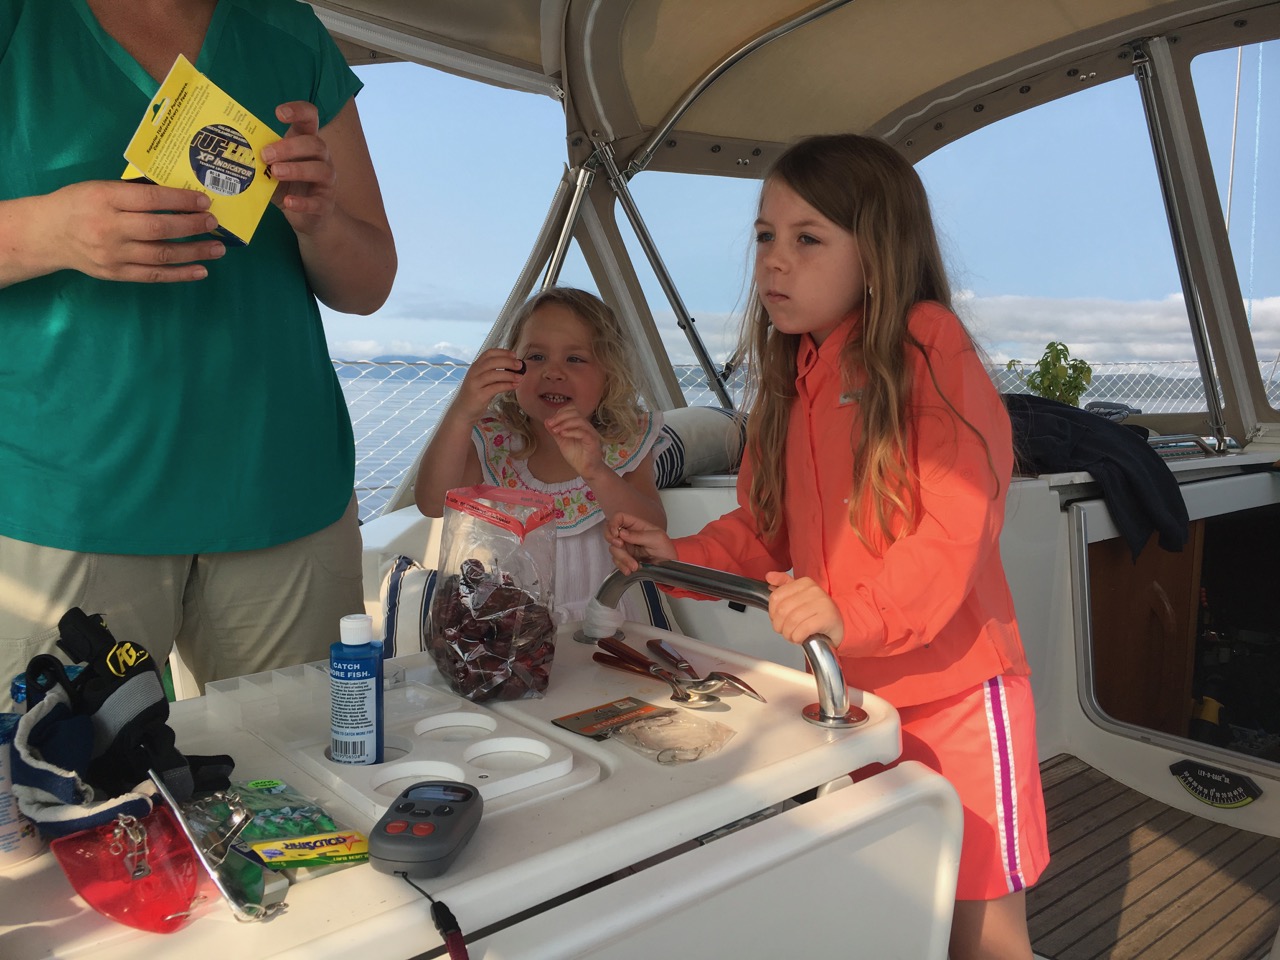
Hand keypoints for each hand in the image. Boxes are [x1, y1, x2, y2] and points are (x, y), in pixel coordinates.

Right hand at [43, 180, 223, 282]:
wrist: (47, 234)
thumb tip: (179, 196)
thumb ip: (134, 193)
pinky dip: (181, 274)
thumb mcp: (100, 188)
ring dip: (194, 252)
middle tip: (214, 223)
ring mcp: (113, 254)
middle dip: (192, 226)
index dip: (180, 201)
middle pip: (159, 228)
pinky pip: (154, 275)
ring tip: (218, 248)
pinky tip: (201, 270)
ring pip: (161, 255)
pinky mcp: (116, 274)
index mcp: (105, 199)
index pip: (150, 199)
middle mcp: (109, 228)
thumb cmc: (80, 204)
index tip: (204, 201)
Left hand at [262, 101, 338, 234]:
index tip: (279, 113)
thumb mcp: (271, 168)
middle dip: (290, 147)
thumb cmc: (286, 186)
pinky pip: (318, 201)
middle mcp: (321, 158)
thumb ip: (259, 159)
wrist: (307, 216)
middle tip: (265, 154)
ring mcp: (327, 181)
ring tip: (275, 173)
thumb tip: (229, 150)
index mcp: (307, 143)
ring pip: (320, 170)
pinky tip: (288, 202)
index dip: (299, 111)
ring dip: (297, 170)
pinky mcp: (326, 204)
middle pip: (315, 144)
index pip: (311, 118)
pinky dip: (302, 202)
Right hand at [452, 348, 524, 420]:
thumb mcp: (484, 381)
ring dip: (509, 374)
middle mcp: (474, 373)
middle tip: (520, 365)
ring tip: (520, 377)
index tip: (514, 355)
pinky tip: (514, 386)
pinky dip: (506, 385)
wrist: (463, 411)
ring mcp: (475, 384)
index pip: (488, 354)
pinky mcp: (478, 395)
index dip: (502, 352)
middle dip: (508, 362)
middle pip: (491, 362)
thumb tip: (514, 367)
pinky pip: (494, 388)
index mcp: (476, 367)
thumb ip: (495, 373)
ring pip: (493, 374)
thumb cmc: (476, 395)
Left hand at [544, 404, 604, 477]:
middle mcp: (587, 426)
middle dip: (560, 417)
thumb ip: (555, 432)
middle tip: (551, 424)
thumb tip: (546, 421)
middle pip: (575, 413)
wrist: (586, 470)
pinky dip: (571, 432)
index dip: (560, 413)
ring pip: (579, 420)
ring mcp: (591, 433)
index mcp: (580, 425)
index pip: (571, 411)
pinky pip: (583, 432)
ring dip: (565, 424)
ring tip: (556, 430)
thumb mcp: (562, 442)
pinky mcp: (593, 441)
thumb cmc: (577, 456)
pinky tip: (563, 435)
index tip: (550, 422)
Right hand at [606, 512, 675, 573]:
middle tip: (621, 547)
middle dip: (614, 542)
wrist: (669, 567)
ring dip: (622, 559)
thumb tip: (622, 532)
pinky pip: (617, 561)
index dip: (613, 524)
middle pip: (611, 533)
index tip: (616, 534)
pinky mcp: (626, 558)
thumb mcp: (657, 539)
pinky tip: (630, 569)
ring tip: (635, 566)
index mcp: (636, 525)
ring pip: (613, 549)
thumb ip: (639, 535)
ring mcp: (626, 547)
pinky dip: (622, 566)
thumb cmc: (666, 549)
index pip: (619, 517)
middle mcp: (629, 534)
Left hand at [764, 572, 843, 646]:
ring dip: (788, 634)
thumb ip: (784, 585)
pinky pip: (803, 629)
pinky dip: (797, 638)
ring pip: (791, 621)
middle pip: (782, 610)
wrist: (841, 625)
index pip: (775, 597)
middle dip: (779, 626)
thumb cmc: (817, 612)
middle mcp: (813, 590)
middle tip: (785, 630)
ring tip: (792, 636)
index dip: (772, 613)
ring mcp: (822, 603)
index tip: (778, 619)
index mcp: (804, 583)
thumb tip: (769, 577)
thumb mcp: (800, 595)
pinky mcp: (827, 618)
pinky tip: (800, 638)